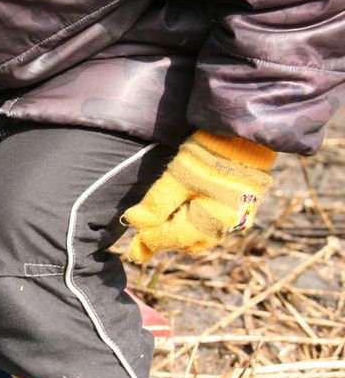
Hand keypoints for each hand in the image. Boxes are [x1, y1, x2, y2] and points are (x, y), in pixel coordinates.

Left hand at [122, 131, 276, 261]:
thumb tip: (132, 222)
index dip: (148, 240)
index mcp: (212, 221)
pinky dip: (195, 222)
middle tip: (143, 229)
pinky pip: (213, 225)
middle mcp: (228, 226)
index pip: (172, 239)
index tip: (131, 242)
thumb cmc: (210, 155)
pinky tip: (183, 208)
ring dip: (180, 232)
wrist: (247, 135)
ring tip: (161, 219)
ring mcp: (238, 218)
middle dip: (165, 238)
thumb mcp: (178, 176)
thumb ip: (156, 203)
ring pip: (201, 236)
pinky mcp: (242, 208)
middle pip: (188, 243)